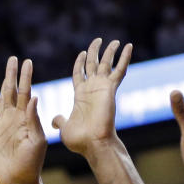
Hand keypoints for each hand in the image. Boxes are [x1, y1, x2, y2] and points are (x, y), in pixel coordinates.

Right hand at [0, 57, 46, 183]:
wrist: (18, 180)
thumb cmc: (32, 163)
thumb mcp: (37, 140)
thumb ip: (34, 120)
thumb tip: (33, 97)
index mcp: (27, 118)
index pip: (26, 92)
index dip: (25, 77)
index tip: (27, 61)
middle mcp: (15, 119)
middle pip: (12, 92)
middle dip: (12, 75)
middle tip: (13, 59)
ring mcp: (3, 126)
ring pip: (2, 101)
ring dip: (3, 86)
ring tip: (6, 73)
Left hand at [52, 38, 132, 156]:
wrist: (93, 143)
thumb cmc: (80, 140)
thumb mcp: (64, 128)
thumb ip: (60, 120)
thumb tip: (54, 120)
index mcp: (80, 95)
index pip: (80, 73)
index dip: (80, 62)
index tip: (82, 53)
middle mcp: (92, 89)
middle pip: (93, 64)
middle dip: (94, 52)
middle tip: (98, 40)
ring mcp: (102, 88)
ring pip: (107, 64)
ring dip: (110, 51)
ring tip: (114, 41)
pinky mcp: (111, 89)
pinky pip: (119, 70)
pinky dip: (125, 58)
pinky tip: (129, 46)